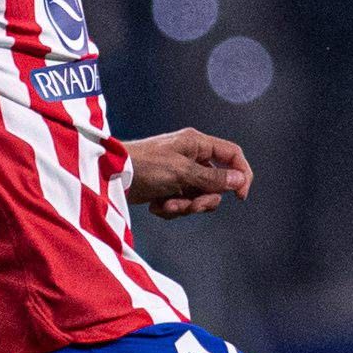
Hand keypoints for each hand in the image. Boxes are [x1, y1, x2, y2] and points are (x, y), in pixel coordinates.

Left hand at [125, 127, 250, 217]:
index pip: (232, 154)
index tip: (241, 196)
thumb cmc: (146, 166)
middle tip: (191, 206)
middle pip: (216, 183)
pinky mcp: (166, 188)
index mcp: (197, 144)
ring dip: (184, 206)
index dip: (241, 174)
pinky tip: (155, 205)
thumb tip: (239, 180)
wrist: (110, 177)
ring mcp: (178, 174)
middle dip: (204, 199)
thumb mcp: (182, 172)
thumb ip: (212, 178)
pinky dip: (170, 208)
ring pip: (198, 197)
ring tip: (166, 205)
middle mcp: (190, 157)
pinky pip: (181, 203)